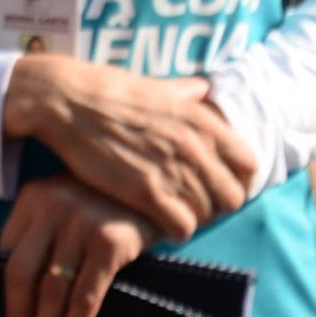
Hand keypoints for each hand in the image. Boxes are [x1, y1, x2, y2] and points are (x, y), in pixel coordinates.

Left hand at [0, 176, 156, 316]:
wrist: (157, 198)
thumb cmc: (103, 209)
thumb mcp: (63, 208)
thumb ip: (39, 235)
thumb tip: (19, 297)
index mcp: (33, 198)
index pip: (5, 255)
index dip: (6, 295)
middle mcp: (53, 206)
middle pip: (20, 273)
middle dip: (19, 316)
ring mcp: (82, 224)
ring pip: (52, 288)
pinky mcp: (110, 243)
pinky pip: (85, 295)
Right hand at [1, 56, 255, 238]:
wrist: (67, 101)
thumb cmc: (107, 90)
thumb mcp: (156, 85)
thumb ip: (186, 91)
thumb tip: (203, 88)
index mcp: (201, 119)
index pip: (249, 164)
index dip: (240, 180)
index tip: (224, 186)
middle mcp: (194, 146)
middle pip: (233, 196)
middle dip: (219, 205)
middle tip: (198, 205)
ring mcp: (172, 170)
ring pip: (208, 215)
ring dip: (194, 218)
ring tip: (175, 213)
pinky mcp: (146, 192)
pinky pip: (182, 227)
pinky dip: (175, 231)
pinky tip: (162, 224)